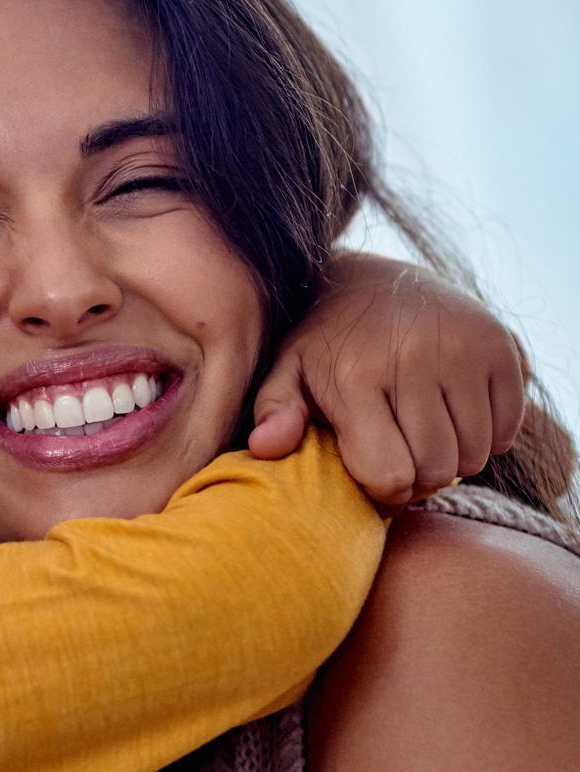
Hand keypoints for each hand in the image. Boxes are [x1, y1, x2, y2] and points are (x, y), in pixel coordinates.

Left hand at [248, 252, 525, 505]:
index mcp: (357, 376)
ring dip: (452, 457)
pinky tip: (454, 414)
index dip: (383, 490)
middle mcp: (415, 361)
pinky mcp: (503, 348)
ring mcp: (465, 352)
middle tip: (400, 452)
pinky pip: (507, 429)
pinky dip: (486, 435)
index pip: (390, 476)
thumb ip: (274, 411)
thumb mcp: (287, 371)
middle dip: (417, 476)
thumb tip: (264, 448)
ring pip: (474, 456)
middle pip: (437, 471)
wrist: (380, 281)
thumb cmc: (326, 344)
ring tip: (423, 432)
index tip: (373, 471)